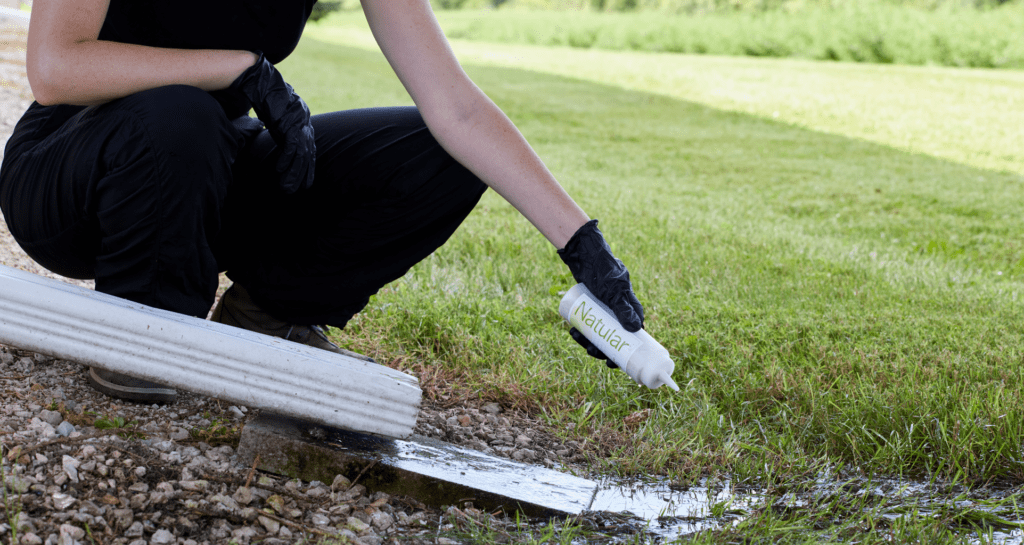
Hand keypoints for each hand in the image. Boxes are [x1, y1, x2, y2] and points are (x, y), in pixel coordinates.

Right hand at [229, 52, 314, 192]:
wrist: (258, 77)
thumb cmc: (262, 95)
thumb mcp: (274, 116)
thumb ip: (279, 129)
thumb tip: (276, 140)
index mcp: (302, 118)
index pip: (308, 146)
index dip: (307, 164)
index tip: (304, 180)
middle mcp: (305, 119)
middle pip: (307, 152)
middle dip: (303, 173)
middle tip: (299, 190)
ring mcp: (299, 119)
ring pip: (301, 152)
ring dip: (294, 172)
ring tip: (287, 187)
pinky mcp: (289, 120)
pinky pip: (291, 144)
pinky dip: (286, 159)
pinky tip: (281, 171)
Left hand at [558, 219, 643, 360]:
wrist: (587, 255)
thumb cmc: (605, 270)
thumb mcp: (615, 290)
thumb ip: (624, 306)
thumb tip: (635, 328)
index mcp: (631, 311)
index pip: (633, 339)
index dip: (625, 355)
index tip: (613, 364)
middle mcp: (620, 312)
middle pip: (614, 339)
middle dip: (602, 350)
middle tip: (591, 352)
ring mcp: (605, 311)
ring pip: (599, 333)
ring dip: (589, 340)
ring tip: (577, 338)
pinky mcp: (593, 307)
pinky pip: (589, 323)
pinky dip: (582, 329)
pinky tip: (573, 331)